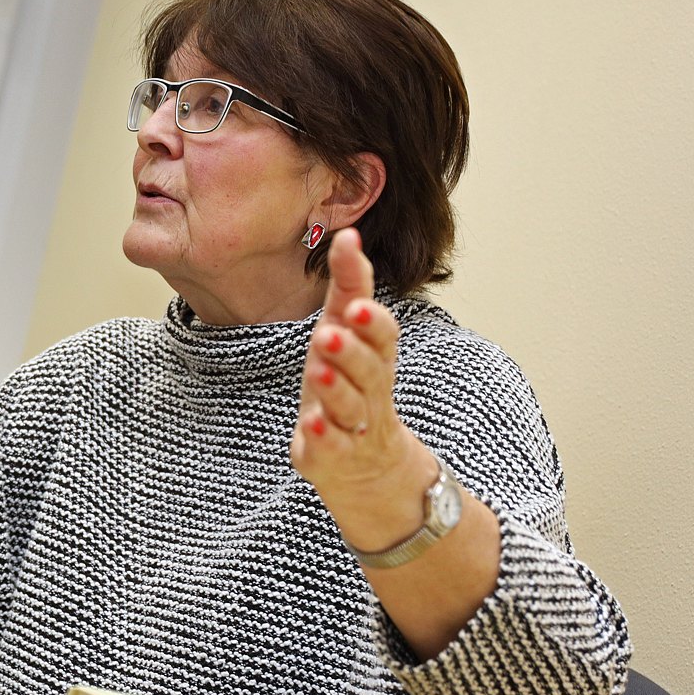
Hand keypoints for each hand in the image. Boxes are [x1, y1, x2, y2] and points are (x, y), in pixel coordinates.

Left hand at [289, 228, 437, 539]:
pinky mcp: (335, 455)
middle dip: (351, 351)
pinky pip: (333, 447)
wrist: (366, 461)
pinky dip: (324, 437)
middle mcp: (370, 389)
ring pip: (351, 407)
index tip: (353, 305)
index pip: (382, 335)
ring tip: (318, 370)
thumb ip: (348, 286)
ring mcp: (354, 424)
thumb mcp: (346, 331)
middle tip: (329, 334)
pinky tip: (312, 426)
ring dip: (336, 388)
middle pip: (370, 370)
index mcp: (374, 355)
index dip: (370, 321)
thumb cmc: (350, 381)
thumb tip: (347, 233)